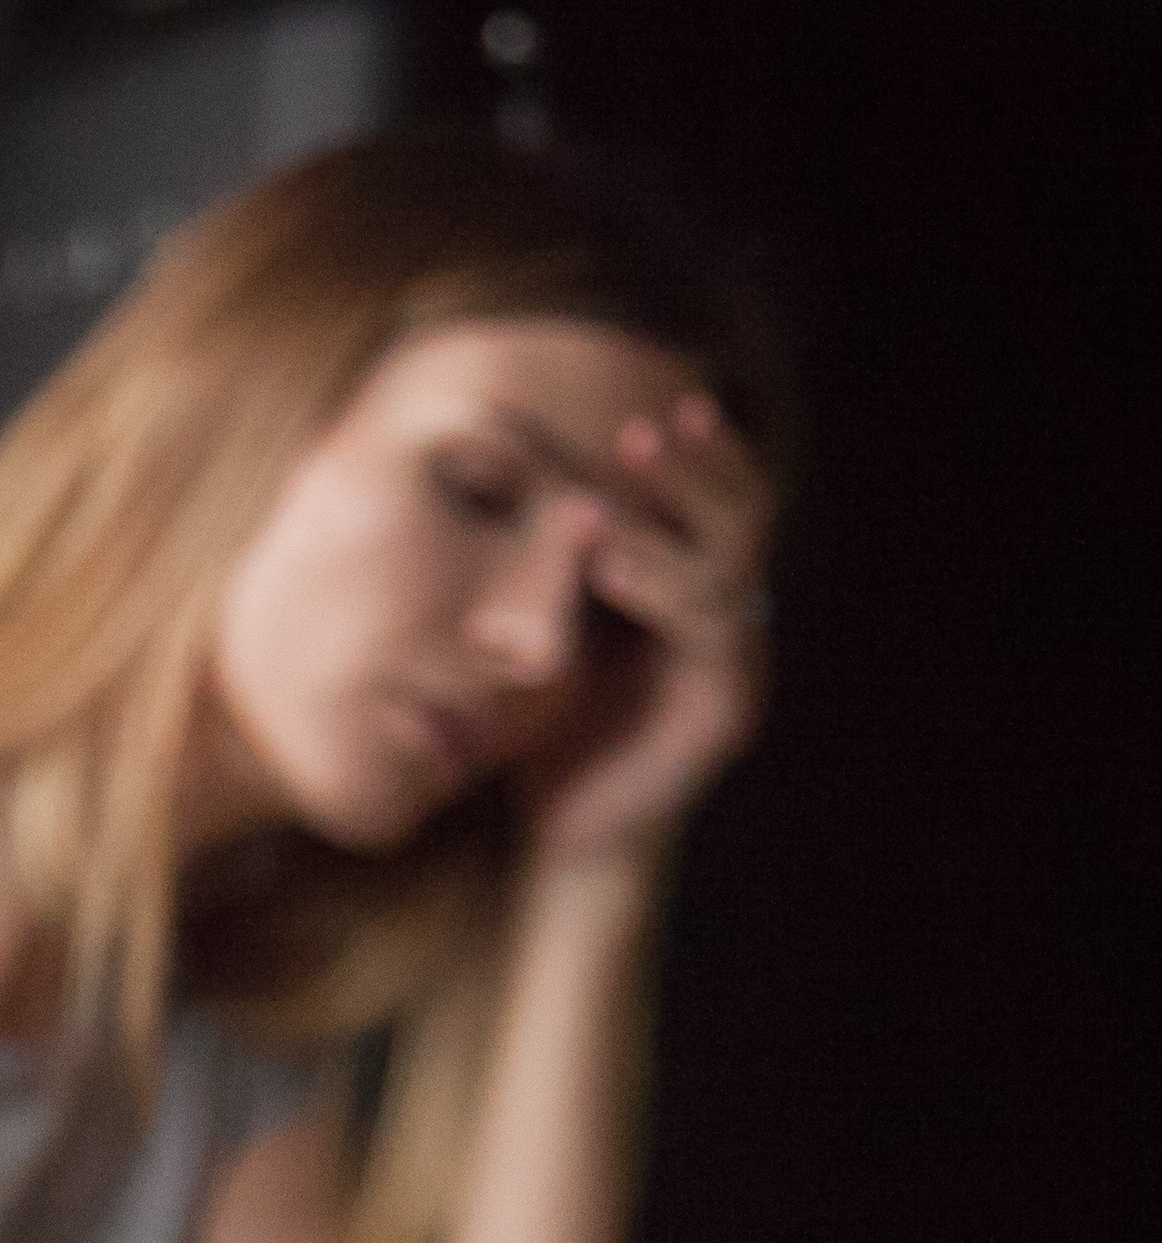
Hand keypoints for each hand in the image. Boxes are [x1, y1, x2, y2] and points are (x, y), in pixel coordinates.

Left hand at [518, 392, 771, 879]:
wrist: (566, 839)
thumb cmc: (550, 733)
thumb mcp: (548, 636)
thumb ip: (555, 572)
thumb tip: (500, 482)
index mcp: (693, 600)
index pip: (716, 509)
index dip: (699, 457)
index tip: (659, 402)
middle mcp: (729, 623)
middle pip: (742, 522)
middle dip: (700, 468)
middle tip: (652, 421)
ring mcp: (734, 666)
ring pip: (726, 569)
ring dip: (675, 514)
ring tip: (625, 471)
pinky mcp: (722, 710)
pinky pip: (705, 634)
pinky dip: (659, 588)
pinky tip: (611, 564)